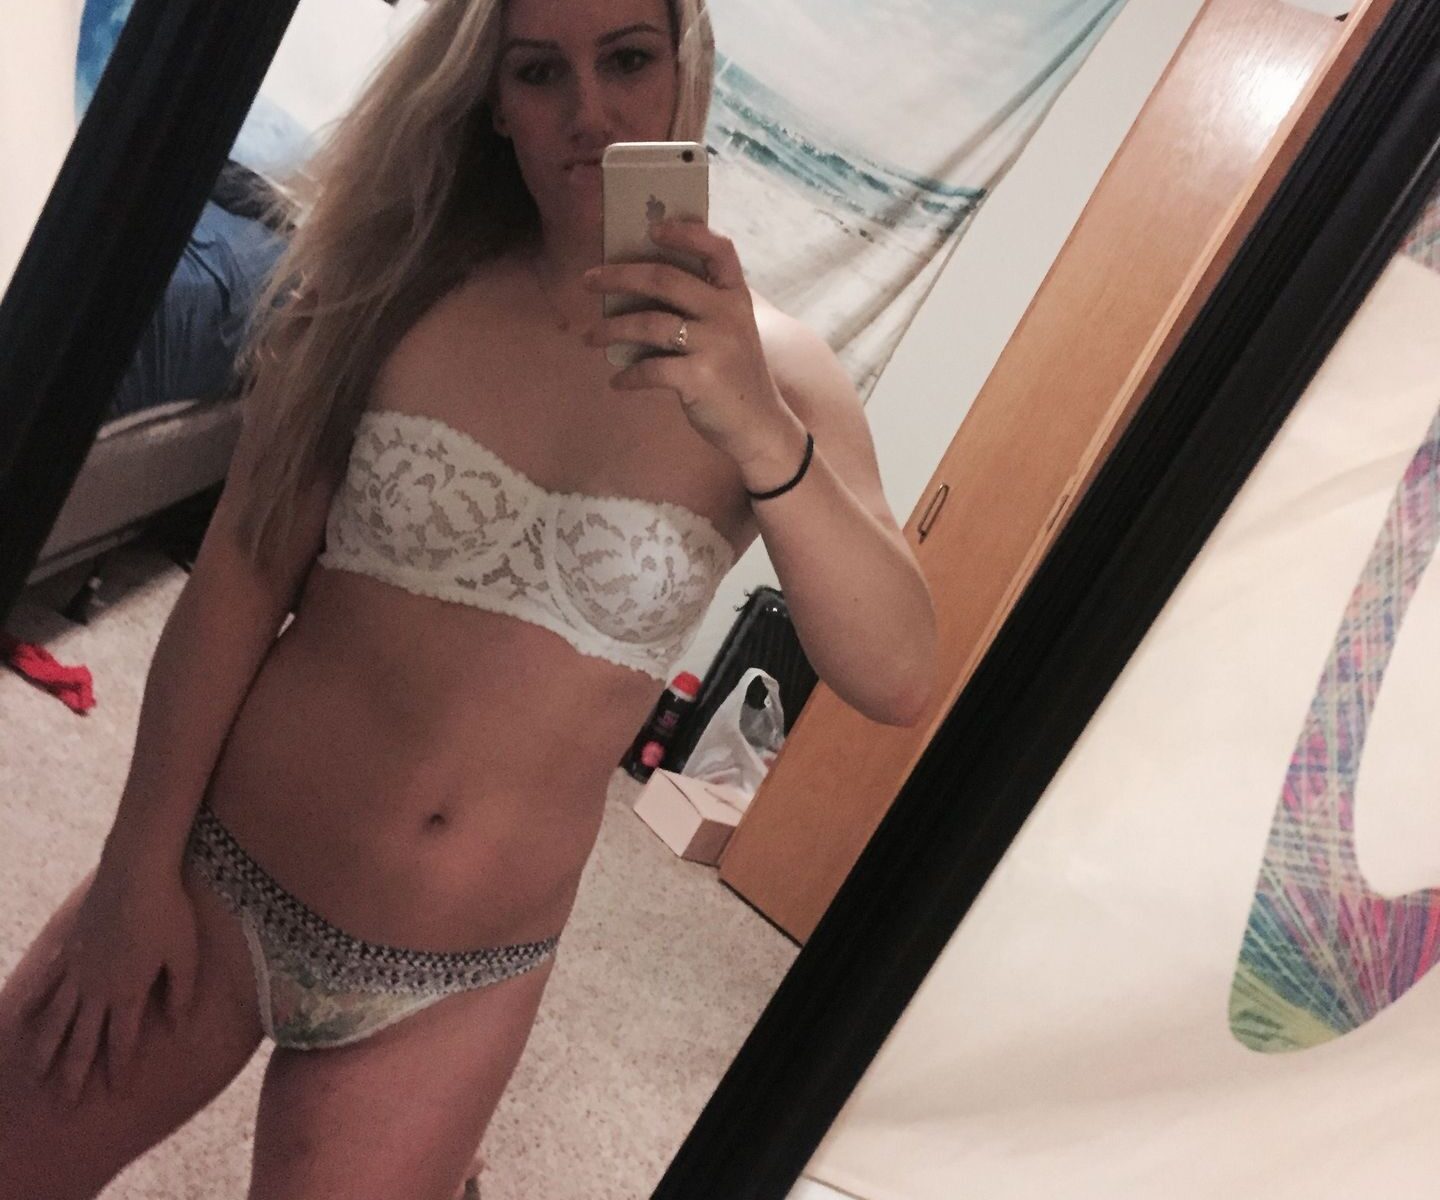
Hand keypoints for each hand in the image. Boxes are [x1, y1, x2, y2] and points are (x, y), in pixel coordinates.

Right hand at [22, 858, 198, 1104]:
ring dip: (45, 1048)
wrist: (136, 870)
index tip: (112, 1094)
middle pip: (82, 1040)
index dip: (117, 1069)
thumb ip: (181, 992)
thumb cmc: (169, 910)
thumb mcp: (186, 953)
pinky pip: (46, 983)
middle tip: (65, 1103)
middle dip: (74, 1073)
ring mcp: (78, 969)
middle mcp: (97, 988)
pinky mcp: (68, 948)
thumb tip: (178, 1026)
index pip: (122, 1041)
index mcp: (129, 991)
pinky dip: (33, 1003)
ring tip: (35, 1073)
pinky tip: (19, 1019)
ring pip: (56, 1018)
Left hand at [582, 219, 790, 469]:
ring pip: (649, 323)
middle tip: (587, 281)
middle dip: (618, 276)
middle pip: (665, 279)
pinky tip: (617, 381)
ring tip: (589, 337)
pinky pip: (651, 368)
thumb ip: (701, 307)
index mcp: (736, 297)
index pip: (718, 250)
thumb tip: (638, 286)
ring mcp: (715, 346)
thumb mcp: (730, 332)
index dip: (685, 233)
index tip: (651, 228)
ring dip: (611, 329)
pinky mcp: (701, 378)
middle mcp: (728, 315)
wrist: (759, 426)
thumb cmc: (734, 375)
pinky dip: (628, 375)